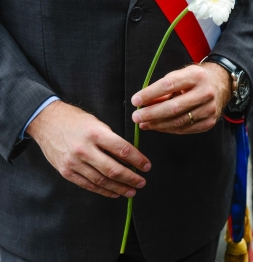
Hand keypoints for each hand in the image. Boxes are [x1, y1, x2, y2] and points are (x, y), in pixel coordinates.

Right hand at [27, 101, 150, 198]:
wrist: (46, 121)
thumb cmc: (75, 120)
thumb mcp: (97, 123)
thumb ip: (111, 139)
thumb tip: (129, 155)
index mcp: (96, 133)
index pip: (122, 149)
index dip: (137, 160)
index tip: (146, 166)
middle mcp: (84, 149)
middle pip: (113, 169)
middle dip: (131, 178)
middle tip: (142, 182)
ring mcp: (74, 162)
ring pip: (101, 180)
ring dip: (119, 188)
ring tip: (131, 191)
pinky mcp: (66, 171)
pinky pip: (88, 185)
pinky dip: (103, 190)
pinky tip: (114, 192)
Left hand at [131, 63, 230, 133]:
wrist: (220, 84)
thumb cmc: (195, 79)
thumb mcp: (180, 76)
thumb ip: (163, 88)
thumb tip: (144, 103)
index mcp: (196, 76)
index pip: (169, 85)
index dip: (150, 94)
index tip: (136, 100)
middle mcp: (205, 92)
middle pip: (174, 107)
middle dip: (152, 113)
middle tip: (136, 116)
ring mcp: (209, 109)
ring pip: (178, 121)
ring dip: (157, 124)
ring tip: (143, 123)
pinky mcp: (209, 122)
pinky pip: (185, 129)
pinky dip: (168, 129)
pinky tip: (158, 126)